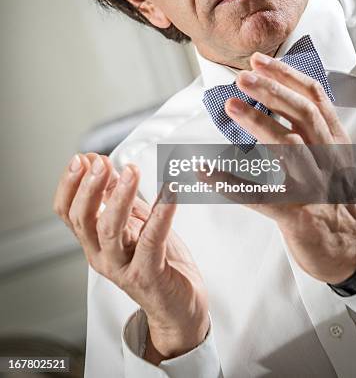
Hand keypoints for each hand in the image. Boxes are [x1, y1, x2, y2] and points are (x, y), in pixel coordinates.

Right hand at [53, 153, 208, 360]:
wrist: (179, 305)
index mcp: (94, 242)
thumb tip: (99, 162)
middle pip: (83, 220)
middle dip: (90, 188)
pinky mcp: (148, 276)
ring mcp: (123, 268)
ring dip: (120, 197)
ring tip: (131, 171)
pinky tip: (170, 192)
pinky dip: (161, 213)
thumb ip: (115, 195)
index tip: (81, 158)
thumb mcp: (133, 222)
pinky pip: (152, 240)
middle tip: (101, 162)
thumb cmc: (157, 261)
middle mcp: (102, 256)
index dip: (70, 185)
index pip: (68, 213)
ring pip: (111, 230)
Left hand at [220, 52, 355, 282]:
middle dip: (272, 91)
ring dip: (259, 123)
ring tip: (232, 105)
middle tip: (241, 77)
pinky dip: (231, 183)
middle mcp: (328, 158)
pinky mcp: (297, 215)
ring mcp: (314, 186)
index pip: (313, 97)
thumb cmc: (333, 198)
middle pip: (303, 114)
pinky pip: (261, 196)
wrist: (350, 248)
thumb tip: (275, 96)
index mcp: (335, 140)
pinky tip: (205, 171)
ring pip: (289, 147)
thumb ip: (309, 128)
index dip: (286, 75)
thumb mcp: (330, 156)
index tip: (259, 61)